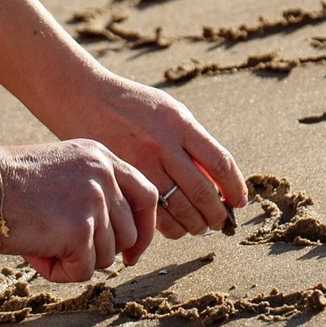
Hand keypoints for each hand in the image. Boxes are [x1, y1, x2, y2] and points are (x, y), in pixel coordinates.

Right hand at [0, 139, 160, 283]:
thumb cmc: (2, 183)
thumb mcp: (59, 173)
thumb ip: (88, 195)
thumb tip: (113, 245)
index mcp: (101, 157)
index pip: (147, 195)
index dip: (143, 229)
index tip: (131, 253)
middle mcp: (105, 175)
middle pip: (129, 234)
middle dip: (101, 253)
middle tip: (66, 254)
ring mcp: (96, 201)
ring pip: (107, 256)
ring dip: (75, 262)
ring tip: (41, 245)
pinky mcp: (81, 229)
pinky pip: (83, 271)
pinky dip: (60, 272)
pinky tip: (37, 255)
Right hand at [52, 73, 246, 239]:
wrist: (85, 99)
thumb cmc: (134, 107)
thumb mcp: (169, 111)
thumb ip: (193, 141)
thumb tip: (220, 181)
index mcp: (180, 124)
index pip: (220, 162)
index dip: (234, 187)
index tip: (239, 201)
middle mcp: (163, 144)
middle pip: (202, 191)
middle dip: (217, 214)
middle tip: (221, 223)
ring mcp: (140, 163)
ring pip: (179, 208)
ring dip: (196, 224)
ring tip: (200, 227)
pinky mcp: (122, 179)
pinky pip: (152, 212)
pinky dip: (169, 226)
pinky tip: (174, 227)